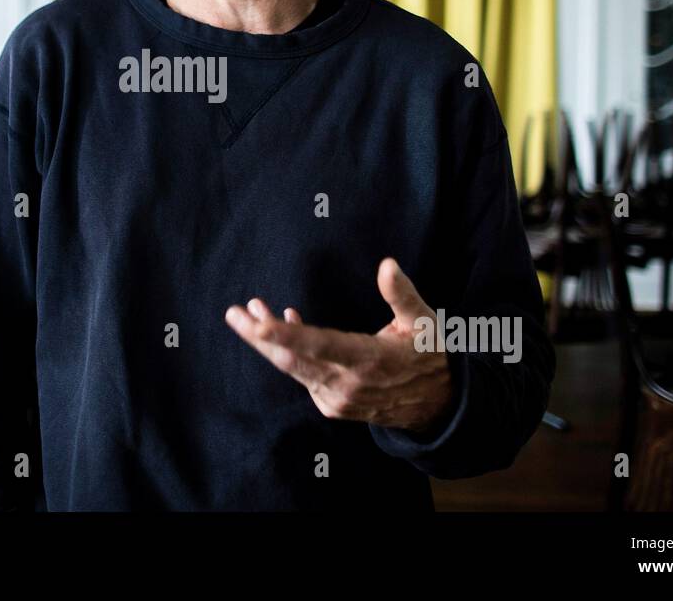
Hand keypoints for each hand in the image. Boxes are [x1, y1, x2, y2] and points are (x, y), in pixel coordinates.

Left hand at [225, 258, 455, 434]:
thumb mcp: (424, 322)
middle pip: (292, 360)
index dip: (285, 336)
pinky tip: (282, 325)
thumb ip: (402, 295)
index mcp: (370, 359)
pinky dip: (288, 352)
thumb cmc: (430, 356)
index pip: (319, 347)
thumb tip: (387, 264)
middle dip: (259, 337)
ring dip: (268, 341)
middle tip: (234, 313)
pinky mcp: (332, 405)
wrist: (438, 407)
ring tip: (249, 312)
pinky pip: (303, 376)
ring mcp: (338, 399)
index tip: (258, 324)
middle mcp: (348, 383)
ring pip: (293, 368)